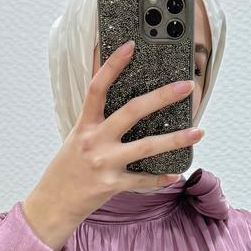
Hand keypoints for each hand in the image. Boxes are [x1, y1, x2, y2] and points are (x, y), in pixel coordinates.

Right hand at [22, 40, 204, 248]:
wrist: (53, 204)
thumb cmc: (67, 170)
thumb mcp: (76, 139)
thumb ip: (96, 121)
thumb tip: (124, 105)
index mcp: (84, 125)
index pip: (98, 87)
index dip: (113, 65)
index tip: (131, 46)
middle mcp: (95, 141)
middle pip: (132, 111)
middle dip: (162, 96)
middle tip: (187, 87)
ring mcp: (104, 163)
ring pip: (147, 146)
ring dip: (176, 139)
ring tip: (198, 132)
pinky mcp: (112, 184)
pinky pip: (143, 180)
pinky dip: (160, 177)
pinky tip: (175, 173)